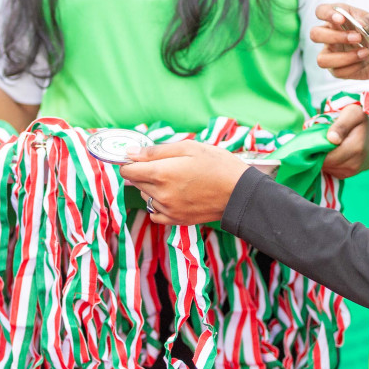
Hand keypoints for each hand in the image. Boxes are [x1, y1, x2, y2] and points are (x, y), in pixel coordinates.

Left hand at [120, 141, 249, 225]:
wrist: (241, 193)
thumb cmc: (218, 165)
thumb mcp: (188, 148)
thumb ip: (155, 151)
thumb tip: (130, 153)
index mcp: (161, 174)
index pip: (128, 170)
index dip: (130, 162)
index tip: (139, 158)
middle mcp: (161, 195)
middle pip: (136, 183)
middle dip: (144, 172)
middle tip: (166, 165)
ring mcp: (169, 210)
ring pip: (145, 197)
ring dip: (152, 188)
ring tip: (175, 180)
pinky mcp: (177, 220)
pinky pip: (155, 214)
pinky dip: (158, 205)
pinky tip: (173, 196)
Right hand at [311, 3, 368, 79]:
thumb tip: (360, 24)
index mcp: (338, 18)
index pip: (321, 11)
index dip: (325, 14)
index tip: (340, 19)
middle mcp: (331, 35)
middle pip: (315, 34)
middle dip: (335, 37)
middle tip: (357, 38)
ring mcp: (332, 53)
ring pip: (321, 59)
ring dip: (343, 58)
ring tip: (365, 53)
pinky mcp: (338, 69)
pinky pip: (337, 71)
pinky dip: (353, 67)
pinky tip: (364, 61)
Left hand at [321, 104, 368, 178]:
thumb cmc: (364, 122)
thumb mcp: (353, 114)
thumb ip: (341, 125)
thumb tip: (331, 139)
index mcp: (355, 148)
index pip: (325, 156)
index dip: (315, 148)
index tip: (314, 138)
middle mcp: (354, 163)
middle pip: (324, 163)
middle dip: (317, 152)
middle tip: (319, 140)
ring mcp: (352, 171)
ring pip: (326, 168)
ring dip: (322, 158)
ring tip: (326, 145)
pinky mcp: (348, 174)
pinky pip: (330, 171)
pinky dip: (327, 162)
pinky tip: (331, 152)